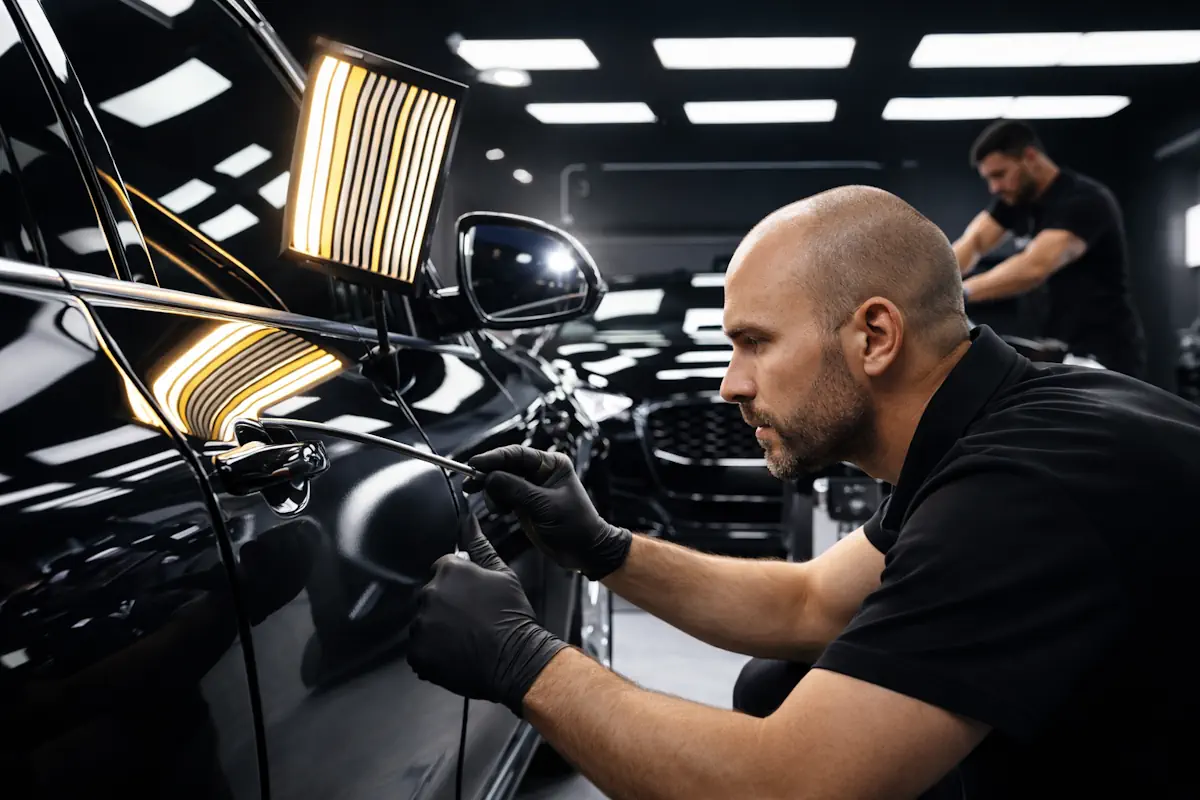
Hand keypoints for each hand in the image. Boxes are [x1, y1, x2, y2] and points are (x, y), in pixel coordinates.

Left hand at [407, 515, 568, 716]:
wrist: (515, 659)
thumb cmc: (512, 616)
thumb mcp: (502, 575)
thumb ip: (480, 546)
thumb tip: (468, 520)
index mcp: (448, 571)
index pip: (443, 569)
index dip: (459, 584)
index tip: (471, 598)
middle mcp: (429, 594)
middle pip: (430, 595)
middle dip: (445, 605)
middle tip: (470, 621)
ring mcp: (421, 625)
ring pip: (423, 622)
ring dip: (437, 628)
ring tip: (464, 639)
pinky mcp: (417, 653)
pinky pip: (419, 649)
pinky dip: (433, 652)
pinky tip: (455, 654)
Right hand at [464, 445, 631, 579]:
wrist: (584, 551)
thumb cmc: (574, 525)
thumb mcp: (544, 505)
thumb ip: (516, 490)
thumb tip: (490, 477)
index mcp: (551, 464)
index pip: (517, 454)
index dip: (494, 457)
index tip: (474, 464)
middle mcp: (540, 472)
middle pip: (506, 466)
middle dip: (488, 475)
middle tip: (470, 484)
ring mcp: (531, 488)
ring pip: (501, 481)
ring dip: (492, 492)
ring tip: (497, 509)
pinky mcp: (524, 503)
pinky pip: (503, 496)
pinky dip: (496, 502)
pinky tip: (500, 511)